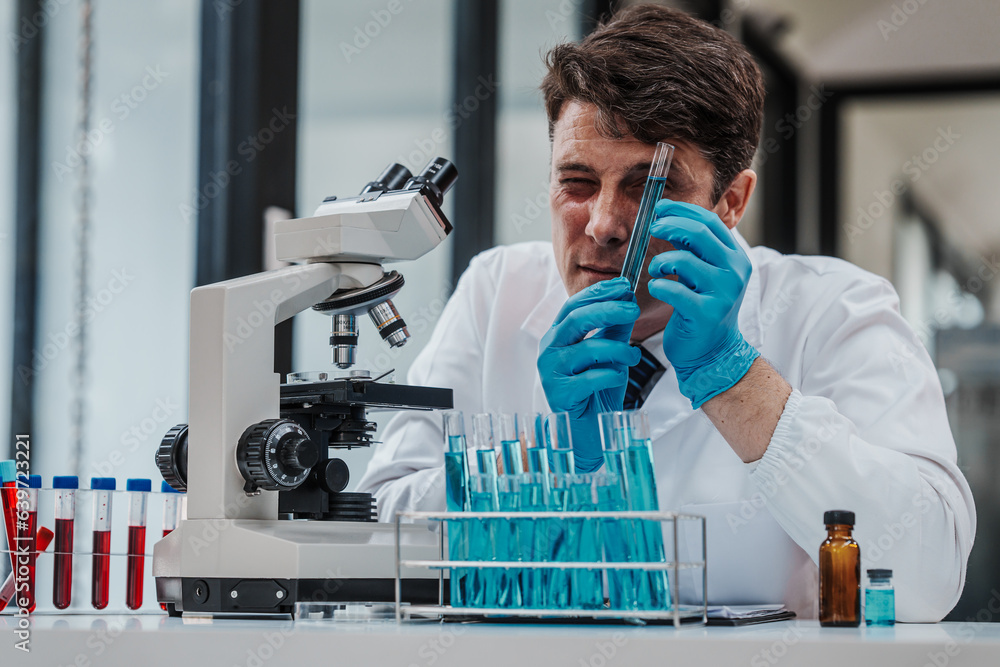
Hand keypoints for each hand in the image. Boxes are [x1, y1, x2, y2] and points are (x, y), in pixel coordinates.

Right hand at [537, 277, 640, 471]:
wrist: (589, 432)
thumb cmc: (596, 392)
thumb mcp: (610, 355)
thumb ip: (615, 329)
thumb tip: (627, 298)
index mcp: (558, 337)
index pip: (573, 306)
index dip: (598, 293)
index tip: (623, 285)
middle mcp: (549, 351)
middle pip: (575, 320)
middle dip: (606, 310)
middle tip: (632, 308)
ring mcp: (551, 373)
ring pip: (586, 350)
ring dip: (617, 349)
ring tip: (635, 354)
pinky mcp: (560, 395)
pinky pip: (590, 379)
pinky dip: (610, 375)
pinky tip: (619, 378)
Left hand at [647, 199, 759, 408]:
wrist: (714, 352)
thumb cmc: (703, 309)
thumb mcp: (704, 274)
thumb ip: (694, 250)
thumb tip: (668, 219)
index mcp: (735, 258)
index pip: (710, 222)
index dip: (682, 211)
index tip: (660, 209)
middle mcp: (734, 272)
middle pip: (699, 234)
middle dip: (670, 226)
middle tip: (651, 228)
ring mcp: (723, 293)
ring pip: (684, 260)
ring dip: (661, 261)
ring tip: (656, 270)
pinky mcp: (707, 313)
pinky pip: (674, 290)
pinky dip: (659, 286)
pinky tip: (657, 288)